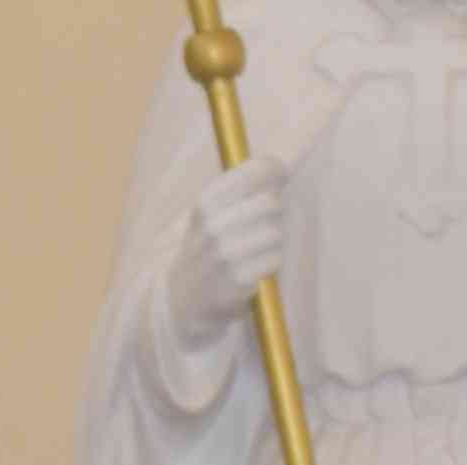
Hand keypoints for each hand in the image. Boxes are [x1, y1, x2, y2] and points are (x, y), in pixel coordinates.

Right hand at [165, 158, 287, 338]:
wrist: (185, 298)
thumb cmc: (209, 247)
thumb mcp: (212, 211)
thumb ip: (244, 186)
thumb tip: (281, 165)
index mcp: (206, 200)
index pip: (256, 171)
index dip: (275, 171)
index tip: (279, 176)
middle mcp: (213, 224)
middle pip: (271, 202)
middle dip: (274, 212)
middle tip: (262, 223)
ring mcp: (225, 253)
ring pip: (276, 232)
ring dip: (273, 241)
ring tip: (256, 248)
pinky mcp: (239, 279)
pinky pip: (274, 259)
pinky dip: (270, 263)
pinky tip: (255, 267)